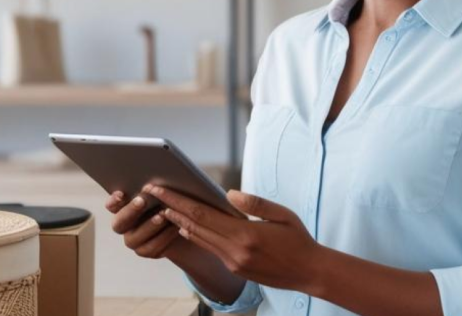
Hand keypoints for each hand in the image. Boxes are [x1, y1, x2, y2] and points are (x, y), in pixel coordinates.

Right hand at [105, 189, 189, 259]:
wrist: (184, 222)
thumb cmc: (170, 200)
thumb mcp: (163, 191)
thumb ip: (152, 188)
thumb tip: (152, 180)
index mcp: (123, 207)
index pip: (112, 205)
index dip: (114, 200)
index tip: (122, 193)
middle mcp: (124, 224)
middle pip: (119, 223)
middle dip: (131, 211)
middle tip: (143, 200)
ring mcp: (133, 239)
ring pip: (134, 237)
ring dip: (149, 226)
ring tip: (163, 215)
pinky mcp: (146, 250)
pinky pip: (151, 248)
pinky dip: (163, 237)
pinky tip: (174, 228)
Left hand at [145, 184, 325, 293]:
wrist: (309, 272)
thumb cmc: (298, 239)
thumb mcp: (281, 214)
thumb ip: (254, 203)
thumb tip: (228, 194)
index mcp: (244, 235)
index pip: (202, 214)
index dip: (177, 201)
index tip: (160, 189)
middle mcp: (234, 251)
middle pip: (193, 227)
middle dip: (171, 209)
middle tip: (152, 194)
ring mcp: (232, 263)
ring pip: (198, 239)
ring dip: (179, 223)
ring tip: (163, 208)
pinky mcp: (235, 269)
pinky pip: (209, 248)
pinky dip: (195, 235)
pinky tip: (186, 226)